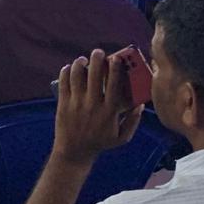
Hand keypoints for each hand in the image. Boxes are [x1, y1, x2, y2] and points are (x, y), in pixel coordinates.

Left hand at [53, 49, 143, 166]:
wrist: (74, 151)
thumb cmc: (100, 142)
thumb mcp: (122, 137)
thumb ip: (133, 121)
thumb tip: (140, 104)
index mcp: (109, 112)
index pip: (114, 86)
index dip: (115, 70)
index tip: (116, 59)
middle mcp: (93, 106)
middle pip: (95, 77)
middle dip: (97, 60)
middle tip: (98, 52)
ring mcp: (76, 104)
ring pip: (77, 76)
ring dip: (80, 64)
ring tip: (83, 59)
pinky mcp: (63, 103)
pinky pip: (64, 82)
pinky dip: (66, 72)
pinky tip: (70, 67)